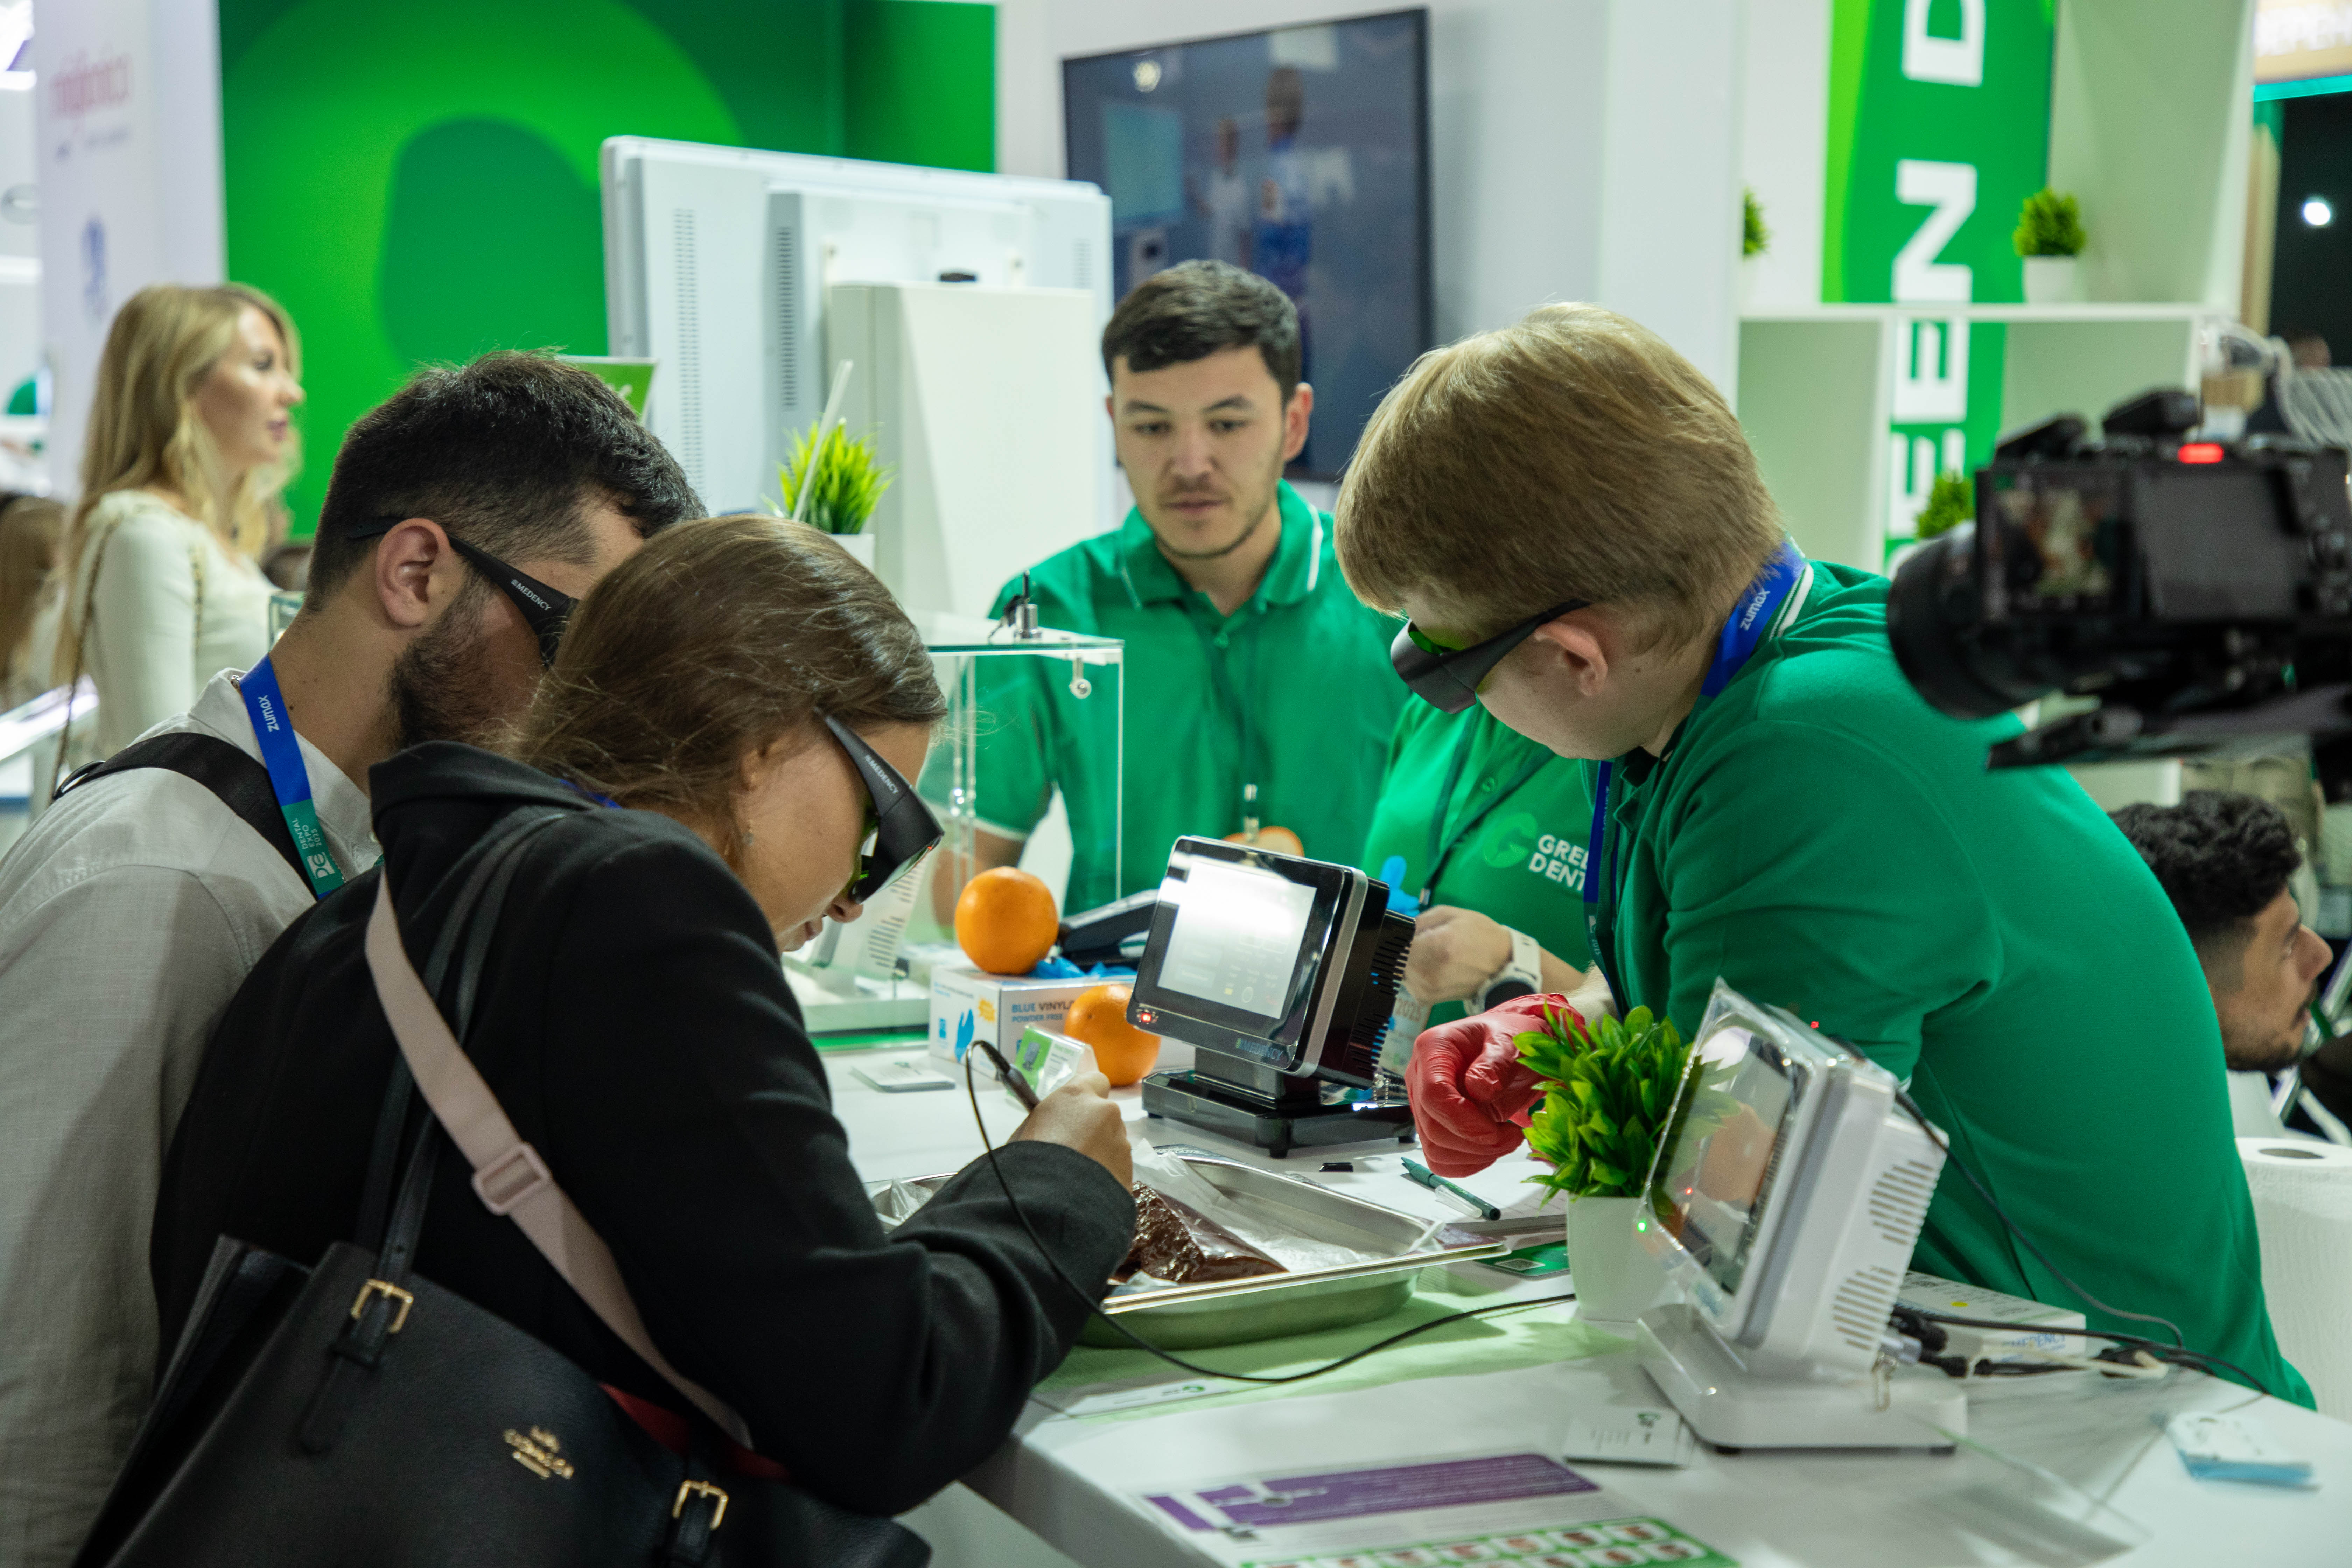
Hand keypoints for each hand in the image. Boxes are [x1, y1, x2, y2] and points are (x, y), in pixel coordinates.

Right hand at [1010, 1071, 1132, 1187]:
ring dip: (1099, 1155)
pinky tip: (1085, 1192)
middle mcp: (1105, 1113)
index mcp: (1077, 1096)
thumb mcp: (1026, 1130)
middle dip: (1092, 1129)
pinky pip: (1116, 1170)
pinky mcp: (1129, 1172)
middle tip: (1071, 1151)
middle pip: (1104, 1116)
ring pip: (1112, 1144)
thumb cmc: (1028, 1163)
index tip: (1078, 1109)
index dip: (1088, 1095)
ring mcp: (1121, 1143)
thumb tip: (1053, 1123)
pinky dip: (1105, 1177)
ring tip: (1076, 1178)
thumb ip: (1049, 1119)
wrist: (1050, 1204)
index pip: (1095, 1080)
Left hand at [1405, 906, 1512, 1003]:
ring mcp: (1426, 989)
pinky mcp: (1426, 999)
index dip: (1399, 937)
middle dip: (1404, 949)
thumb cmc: (1478, 934)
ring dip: (1409, 961)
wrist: (1502, 964)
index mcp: (1437, 946)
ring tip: (1431, 954)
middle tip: (1423, 943)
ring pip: (1400, 970)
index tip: (1407, 934)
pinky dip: (1414, 973)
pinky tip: (1432, 967)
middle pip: (1396, 958)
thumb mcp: (1450, 914)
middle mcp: (1429, 972)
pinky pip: (1407, 981)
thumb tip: (1397, 930)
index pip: (1398, 944)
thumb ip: (1418, 921)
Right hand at [1405, 994, 1579, 1176]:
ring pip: (1435, 1150)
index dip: (1463, 1121)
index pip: (1433, 1094)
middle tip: (1514, 1136)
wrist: (1512, 1052)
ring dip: (1476, 1156)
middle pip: (1433, 1129)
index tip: (1496, 1131)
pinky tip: (1491, 1148)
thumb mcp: (1511, 1042)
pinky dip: (1469, 1163)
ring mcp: (1423, 1105)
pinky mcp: (1432, 1127)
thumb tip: (1479, 1089)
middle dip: (1477, 1143)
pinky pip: (1441, 1160)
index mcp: (1433, 1049)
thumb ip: (1496, 1062)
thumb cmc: (1509, 1040)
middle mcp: (1420, 1078)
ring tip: (1507, 1139)